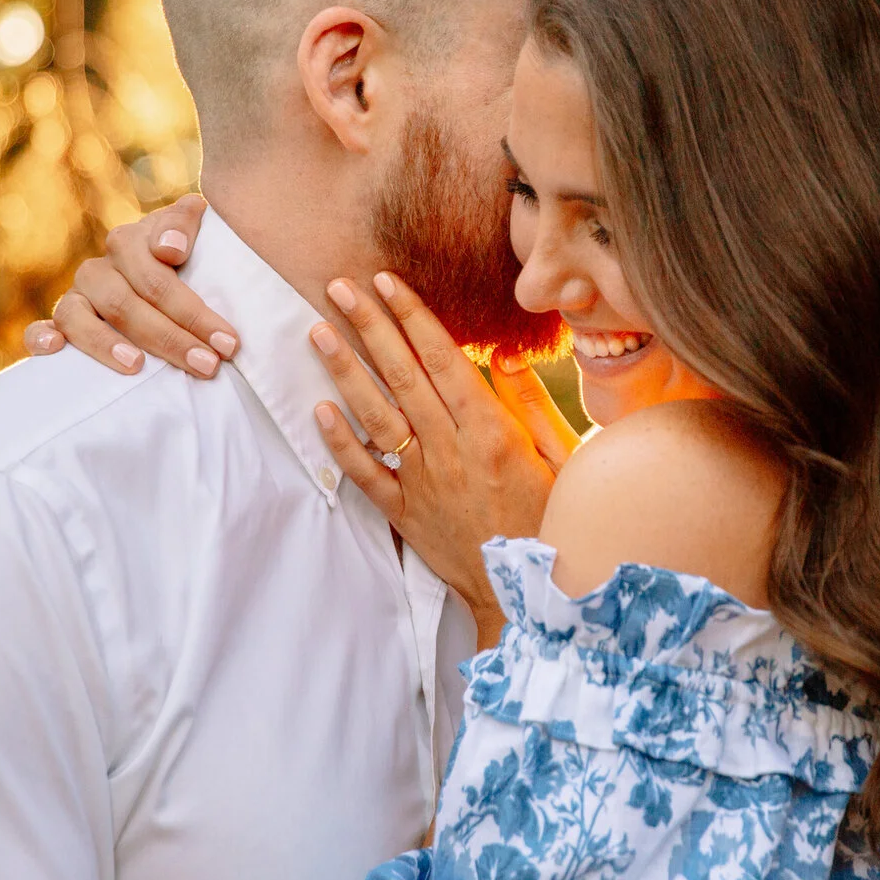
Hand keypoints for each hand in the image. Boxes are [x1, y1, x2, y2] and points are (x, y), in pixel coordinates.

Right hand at [23, 195, 237, 377]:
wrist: (161, 265)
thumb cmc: (183, 257)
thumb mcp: (192, 233)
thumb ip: (184, 223)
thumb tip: (169, 249)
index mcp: (129, 243)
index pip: (156, 278)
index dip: (192, 311)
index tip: (229, 342)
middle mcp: (99, 269)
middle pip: (125, 304)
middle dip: (170, 338)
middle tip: (208, 365)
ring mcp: (76, 296)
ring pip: (78, 317)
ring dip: (106, 344)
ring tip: (138, 366)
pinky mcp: (59, 322)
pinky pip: (38, 329)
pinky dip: (40, 337)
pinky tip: (54, 349)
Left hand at [308, 274, 566, 632]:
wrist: (530, 597)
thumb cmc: (555, 523)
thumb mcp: (562, 457)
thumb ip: (531, 404)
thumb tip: (503, 356)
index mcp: (493, 432)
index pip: (443, 360)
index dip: (412, 317)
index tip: (386, 282)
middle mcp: (452, 451)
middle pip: (402, 377)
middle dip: (369, 327)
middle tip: (338, 287)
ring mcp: (424, 483)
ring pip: (377, 417)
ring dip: (345, 372)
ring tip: (318, 333)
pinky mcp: (405, 514)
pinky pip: (366, 474)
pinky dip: (340, 443)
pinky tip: (319, 410)